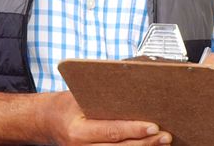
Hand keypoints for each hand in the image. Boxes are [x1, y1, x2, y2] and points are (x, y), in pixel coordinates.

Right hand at [44, 91, 171, 144]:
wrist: (47, 121)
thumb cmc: (67, 105)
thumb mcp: (80, 96)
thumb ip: (104, 94)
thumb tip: (134, 75)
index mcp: (79, 130)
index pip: (111, 130)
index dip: (134, 129)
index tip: (153, 126)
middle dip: (146, 142)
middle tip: (166, 135)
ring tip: (163, 141)